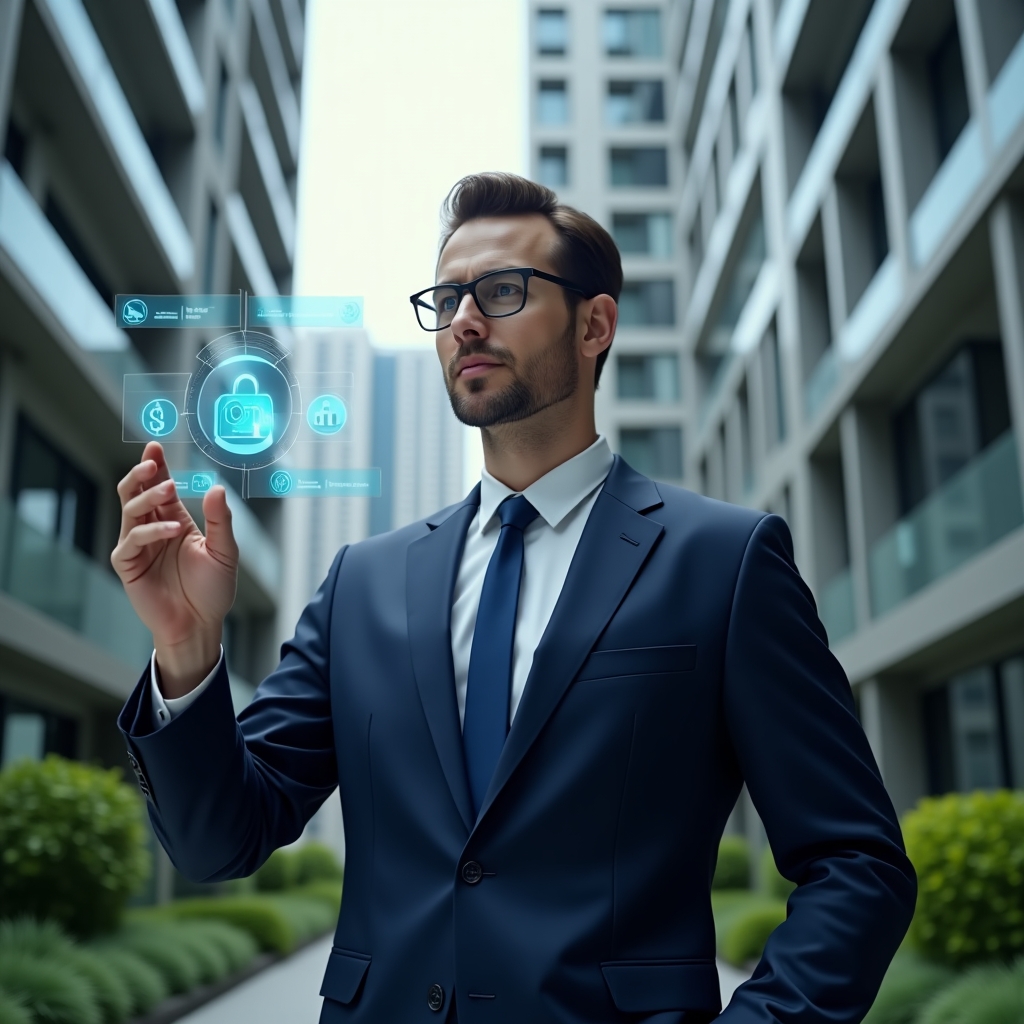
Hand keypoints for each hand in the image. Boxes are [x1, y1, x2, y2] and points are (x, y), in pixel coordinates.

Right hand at [111, 442, 237, 696]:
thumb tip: (215, 488)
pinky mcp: (128, 565)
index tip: (155, 445)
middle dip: (143, 474)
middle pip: (136, 491)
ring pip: (130, 509)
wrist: (201, 624)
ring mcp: (138, 546)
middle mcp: (153, 529)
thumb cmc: (213, 590)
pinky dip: (150, 531)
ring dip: (147, 497)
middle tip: (155, 464)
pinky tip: (171, 530)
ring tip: (168, 490)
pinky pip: (131, 541)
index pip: (160, 486)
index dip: (156, 465)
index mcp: (174, 520)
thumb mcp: (225, 551)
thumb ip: (220, 520)